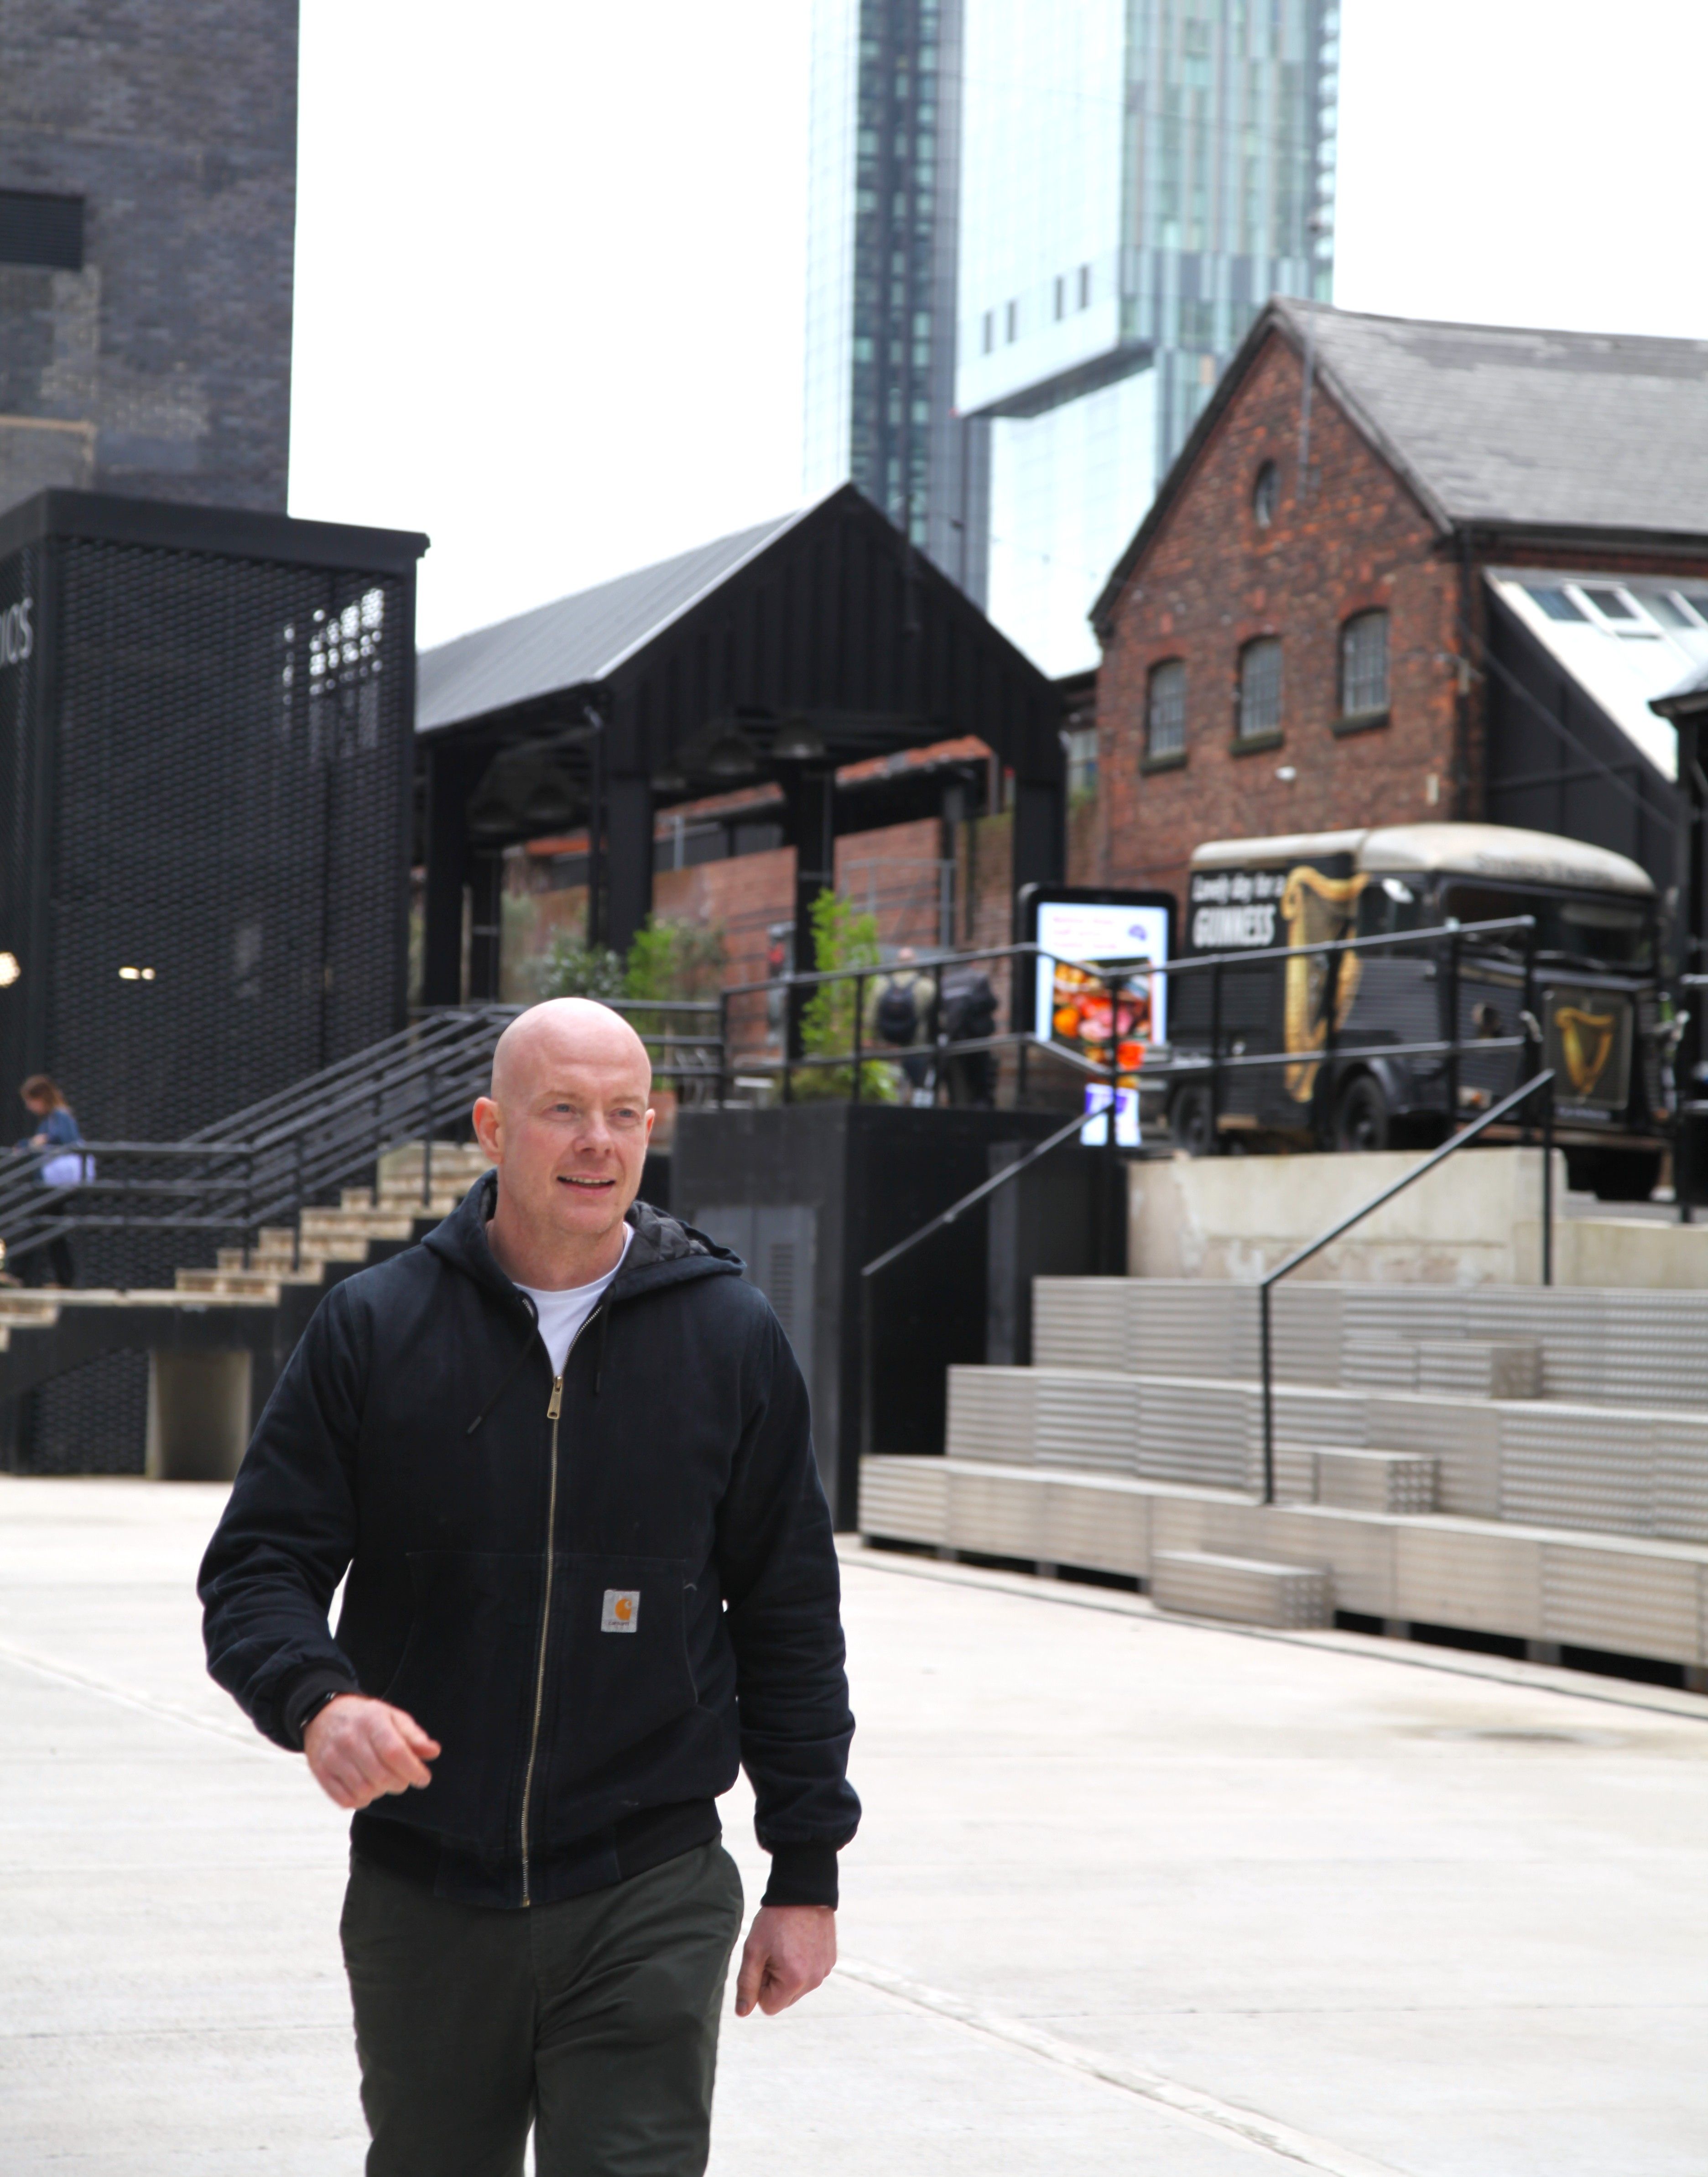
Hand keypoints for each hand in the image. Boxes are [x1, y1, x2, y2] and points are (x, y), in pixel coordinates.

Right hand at [303, 1693, 439, 1810]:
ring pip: (364, 1791)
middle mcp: (349, 1738)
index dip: (413, 1770)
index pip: (395, 1753)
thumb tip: (433, 1752)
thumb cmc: (366, 1718)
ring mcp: (332, 1757)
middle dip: (399, 1783)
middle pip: (382, 1776)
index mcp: (371, 1721)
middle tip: (402, 1778)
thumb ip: (413, 1736)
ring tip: (383, 1781)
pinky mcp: (320, 1772)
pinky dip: (360, 1800)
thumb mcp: (392, 1717)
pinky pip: (345, 1800)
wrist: (324, 1714)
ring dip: (380, 1792)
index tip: (424, 1778)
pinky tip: (365, 1788)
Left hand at [734, 1904, 836, 2017]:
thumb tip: (742, 2012)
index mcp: (794, 1980)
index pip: (769, 2006)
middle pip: (784, 1999)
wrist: (802, 1891)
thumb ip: (747, 1984)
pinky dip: (802, 1964)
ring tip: (787, 1944)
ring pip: (797, 1987)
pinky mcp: (831, 1960)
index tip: (764, 1961)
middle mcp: (814, 1980)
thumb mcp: (753, 1950)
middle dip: (775, 1980)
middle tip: (774, 1951)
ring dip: (789, 1973)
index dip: (761, 1985)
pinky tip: (800, 1941)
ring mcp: (825, 1970)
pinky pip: (810, 1974)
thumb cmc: (774, 1920)